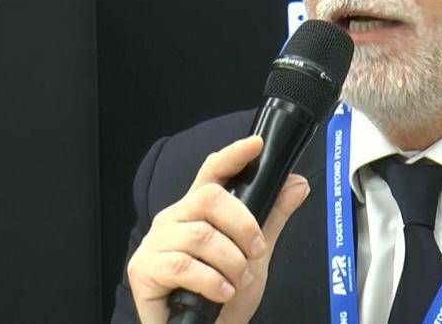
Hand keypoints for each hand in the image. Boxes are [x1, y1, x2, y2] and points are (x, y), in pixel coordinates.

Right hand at [126, 135, 310, 323]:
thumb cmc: (222, 297)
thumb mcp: (255, 256)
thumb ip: (271, 219)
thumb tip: (297, 184)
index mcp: (197, 211)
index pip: (212, 172)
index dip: (233, 156)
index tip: (256, 145)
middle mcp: (174, 220)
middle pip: (210, 198)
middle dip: (243, 226)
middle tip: (256, 252)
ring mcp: (156, 243)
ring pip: (201, 236)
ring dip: (230, 263)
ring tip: (236, 283)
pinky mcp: (144, 269)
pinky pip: (183, 265)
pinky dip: (211, 281)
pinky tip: (221, 293)